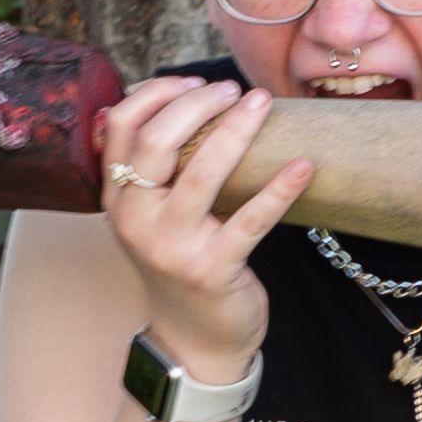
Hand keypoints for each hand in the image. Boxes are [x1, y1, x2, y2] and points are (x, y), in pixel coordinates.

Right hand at [96, 75, 302, 380]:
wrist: (195, 339)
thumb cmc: (181, 264)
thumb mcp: (152, 217)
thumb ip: (153, 168)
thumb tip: (173, 100)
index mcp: (118, 198)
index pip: (121, 125)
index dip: (157, 93)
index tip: (195, 82)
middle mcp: (137, 220)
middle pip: (156, 141)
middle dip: (197, 104)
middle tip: (233, 90)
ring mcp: (173, 247)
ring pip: (201, 172)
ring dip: (236, 130)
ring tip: (262, 103)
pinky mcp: (213, 269)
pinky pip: (251, 221)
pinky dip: (280, 189)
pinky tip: (303, 166)